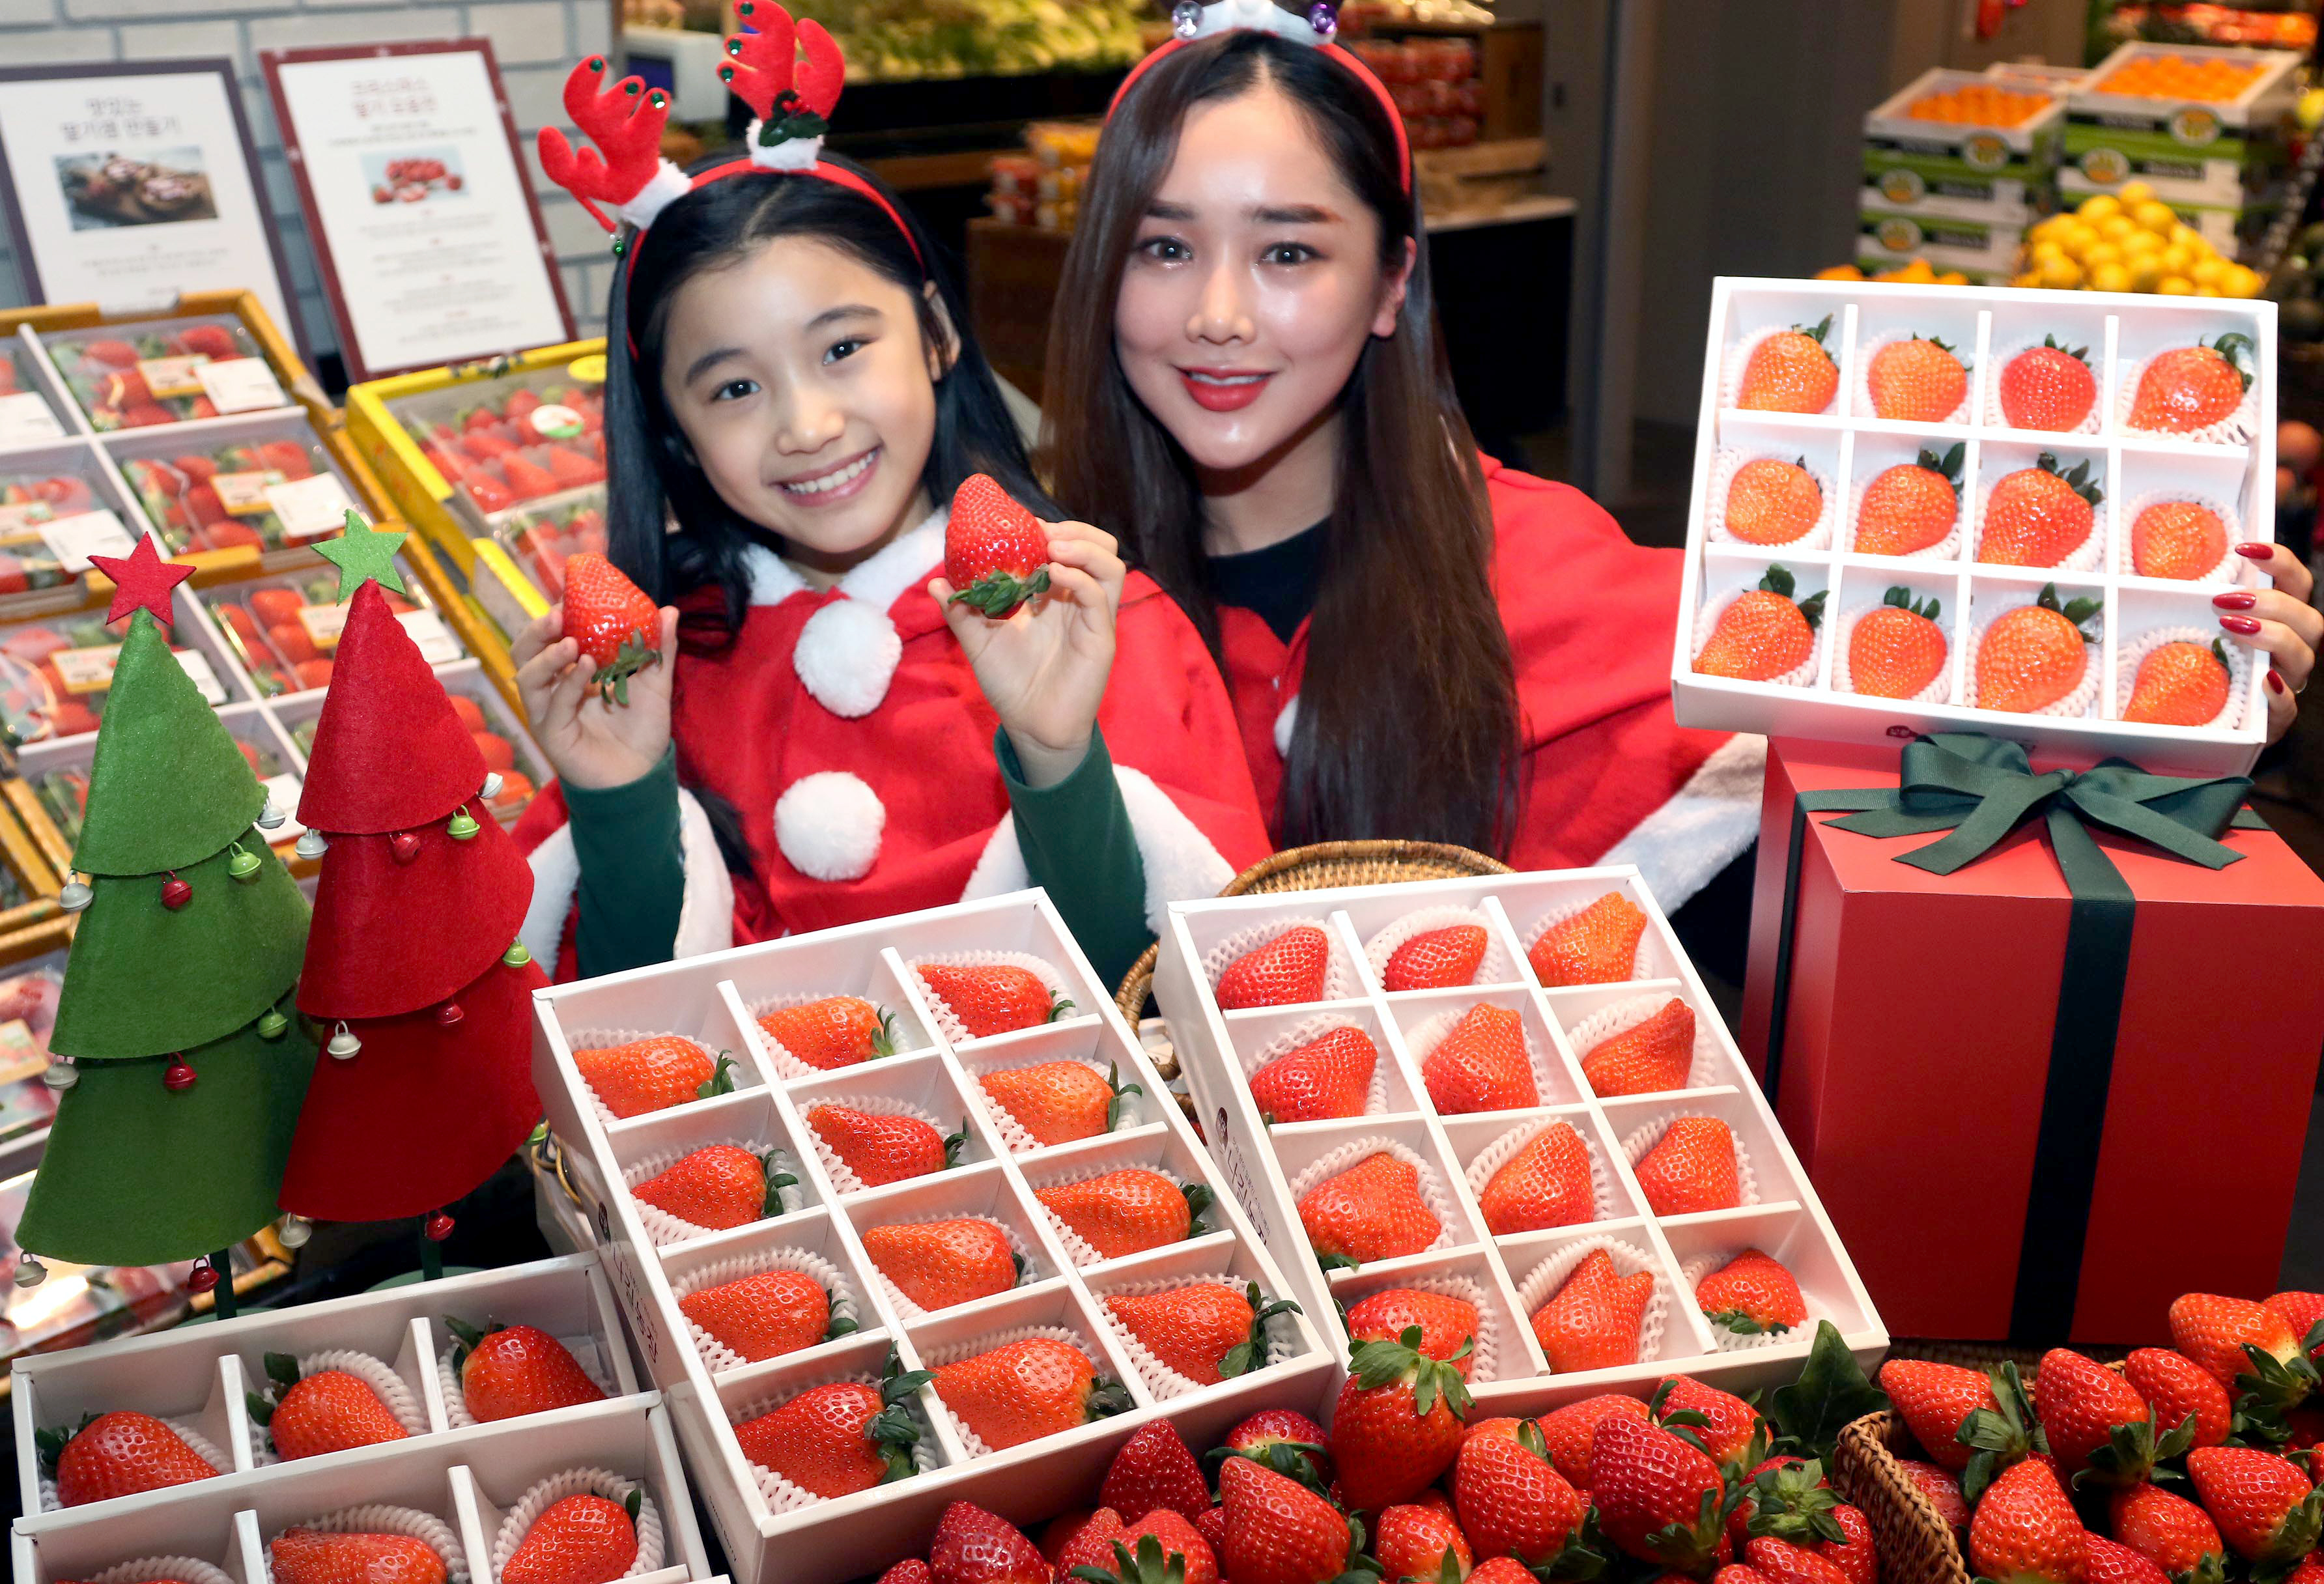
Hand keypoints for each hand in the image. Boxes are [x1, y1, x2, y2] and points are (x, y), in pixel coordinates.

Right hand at [511, 603, 679, 790]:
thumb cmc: (642, 729)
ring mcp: (547, 712)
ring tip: (571, 643)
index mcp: (570, 671)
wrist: (644, 775)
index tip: (569, 596)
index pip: (549, 637)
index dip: (554, 616)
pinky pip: (550, 707)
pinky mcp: (552, 735)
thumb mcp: (655, 683)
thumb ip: (659, 649)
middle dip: (537, 630)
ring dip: (546, 656)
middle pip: (525, 652)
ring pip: (527, 677)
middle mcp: (552, 689)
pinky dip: (566, 685)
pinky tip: (586, 668)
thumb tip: (669, 610)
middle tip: (557, 614)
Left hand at [934, 518, 1122, 788]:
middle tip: (1041, 532)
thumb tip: (936, 582)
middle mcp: (1079, 601)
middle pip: (1099, 547)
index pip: (1067, 546)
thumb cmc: (1011, 684)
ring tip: (1051, 546)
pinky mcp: (1100, 638)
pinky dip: (1079, 578)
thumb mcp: (979, 642)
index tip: (1020, 522)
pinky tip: (1053, 574)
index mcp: (1055, 595)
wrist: (1030, 727)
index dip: (1049, 528)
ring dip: (1083, 546)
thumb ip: (962, 611)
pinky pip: (1099, 598)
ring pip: (1111, 565)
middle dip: (1073, 529)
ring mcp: (1093, 618)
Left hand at [2215, 542, 2319, 744]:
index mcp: (2281, 622)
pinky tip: (2263, 683)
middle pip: (2310, 619)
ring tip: (2233, 628)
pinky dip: (2278, 696)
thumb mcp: (2204, 633)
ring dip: (2273, 638)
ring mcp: (2288, 684)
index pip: (2296, 584)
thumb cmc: (2207, 668)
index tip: (2245, 547)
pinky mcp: (2275, 719)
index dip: (2280, 561)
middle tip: (2228, 600)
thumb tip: (2158, 578)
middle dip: (2274, 603)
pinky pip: (2287, 708)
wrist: (2210, 723)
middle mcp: (2292, 650)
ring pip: (2304, 656)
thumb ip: (2201, 609)